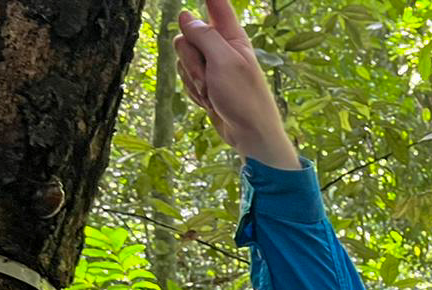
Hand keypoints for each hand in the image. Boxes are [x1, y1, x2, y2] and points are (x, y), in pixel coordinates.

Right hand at [173, 0, 299, 167]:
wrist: (249, 135)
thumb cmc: (244, 98)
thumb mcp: (224, 62)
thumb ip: (204, 36)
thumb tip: (186, 16)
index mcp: (232, 37)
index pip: (216, 4)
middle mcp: (221, 47)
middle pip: (186, 37)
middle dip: (191, 61)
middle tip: (208, 79)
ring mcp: (211, 66)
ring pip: (182, 59)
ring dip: (193, 80)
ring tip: (212, 94)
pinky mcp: (204, 82)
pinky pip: (185, 78)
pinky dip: (193, 92)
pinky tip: (209, 102)